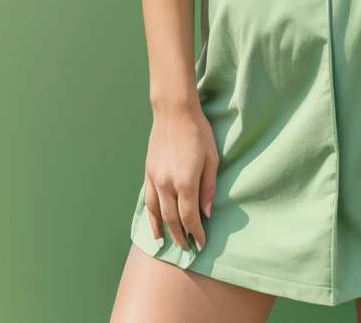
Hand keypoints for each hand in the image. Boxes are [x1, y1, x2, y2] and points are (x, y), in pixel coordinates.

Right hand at [144, 102, 219, 252]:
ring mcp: (154, 179)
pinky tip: (155, 225)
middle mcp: (166, 184)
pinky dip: (151, 216)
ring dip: (164, 230)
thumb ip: (208, 187)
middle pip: (172, 219)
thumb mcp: (212, 158)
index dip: (195, 233)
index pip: (189, 217)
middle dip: (181, 236)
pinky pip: (148, 201)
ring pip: (157, 213)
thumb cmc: (198, 132)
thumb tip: (206, 212)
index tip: (201, 244)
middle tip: (188, 249)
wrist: (174, 111)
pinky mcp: (148, 173)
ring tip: (170, 244)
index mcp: (185, 182)